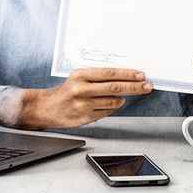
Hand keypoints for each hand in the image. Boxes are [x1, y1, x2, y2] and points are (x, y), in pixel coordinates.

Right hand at [5, 68, 152, 129]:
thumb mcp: (79, 77)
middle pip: (115, 88)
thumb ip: (99, 77)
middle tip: (147, 86)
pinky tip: (108, 104)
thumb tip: (124, 77)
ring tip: (124, 96)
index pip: (110, 74)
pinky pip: (106, 112)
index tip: (141, 75)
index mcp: (81, 75)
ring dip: (122, 99)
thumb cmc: (65, 91)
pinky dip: (111, 107)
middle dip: (134, 87)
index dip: (128, 74)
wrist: (46, 107)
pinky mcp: (85, 118)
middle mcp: (81, 89)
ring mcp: (83, 105)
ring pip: (112, 102)